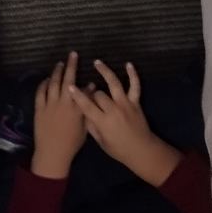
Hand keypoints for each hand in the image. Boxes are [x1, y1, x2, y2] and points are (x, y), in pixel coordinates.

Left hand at [32, 53, 87, 178]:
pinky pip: (40, 92)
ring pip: (53, 83)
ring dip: (56, 72)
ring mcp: (50, 105)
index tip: (90, 79)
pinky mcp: (39, 109)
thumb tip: (90, 98)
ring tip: (60, 63)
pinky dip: (43, 84)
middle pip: (67, 79)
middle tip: (73, 54)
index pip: (83, 90)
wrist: (52, 154)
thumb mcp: (84, 129)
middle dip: (71, 65)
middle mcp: (64, 103)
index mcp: (76, 109)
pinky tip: (46, 79)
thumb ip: (87, 111)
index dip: (87, 84)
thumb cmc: (71, 144)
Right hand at [69, 59, 178, 185]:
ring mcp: (125, 104)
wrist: (141, 150)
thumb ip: (91, 126)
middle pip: (99, 94)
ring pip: (114, 84)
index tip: (70, 87)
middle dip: (92, 93)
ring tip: (97, 62)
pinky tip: (128, 64)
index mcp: (103, 122)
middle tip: (89, 93)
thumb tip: (83, 113)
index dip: (77, 96)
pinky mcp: (135, 101)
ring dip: (105, 71)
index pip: (87, 106)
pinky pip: (135, 85)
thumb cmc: (119, 149)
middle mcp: (114, 110)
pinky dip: (133, 74)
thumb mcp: (101, 142)